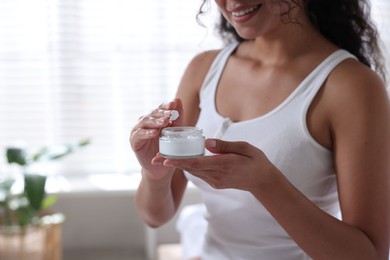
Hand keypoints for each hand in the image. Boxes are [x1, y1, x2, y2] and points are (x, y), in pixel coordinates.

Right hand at [130, 98, 183, 179]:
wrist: (161, 168)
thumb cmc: (168, 148)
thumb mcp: (175, 133)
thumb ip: (177, 118)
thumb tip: (178, 99)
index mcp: (155, 118)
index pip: (160, 108)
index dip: (166, 105)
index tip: (173, 104)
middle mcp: (145, 121)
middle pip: (153, 114)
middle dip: (162, 113)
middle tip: (170, 114)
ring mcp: (138, 130)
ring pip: (145, 122)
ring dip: (155, 121)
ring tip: (164, 122)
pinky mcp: (134, 141)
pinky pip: (139, 135)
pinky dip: (146, 133)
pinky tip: (154, 133)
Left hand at [160, 138, 276, 191]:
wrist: (263, 181)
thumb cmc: (256, 161)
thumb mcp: (245, 148)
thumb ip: (225, 145)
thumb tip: (206, 141)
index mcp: (224, 165)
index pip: (197, 163)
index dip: (179, 161)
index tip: (164, 159)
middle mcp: (217, 176)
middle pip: (190, 168)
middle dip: (172, 163)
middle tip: (155, 159)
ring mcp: (215, 181)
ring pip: (193, 172)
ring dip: (178, 165)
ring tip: (162, 159)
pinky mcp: (215, 183)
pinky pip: (199, 173)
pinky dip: (188, 167)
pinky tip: (179, 161)